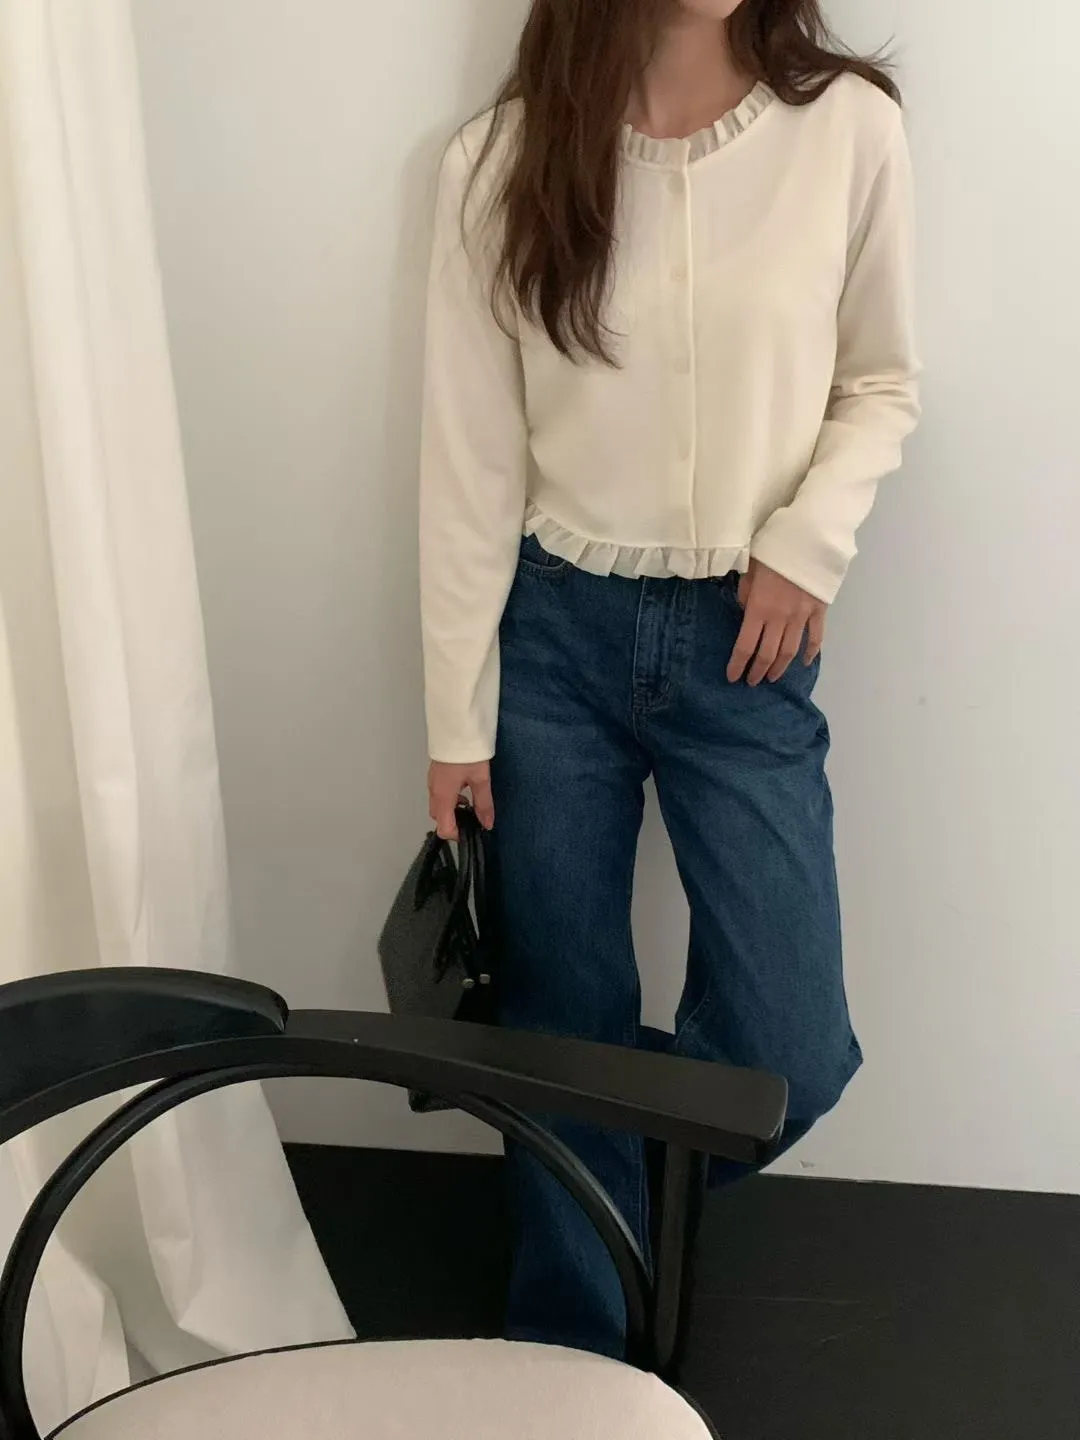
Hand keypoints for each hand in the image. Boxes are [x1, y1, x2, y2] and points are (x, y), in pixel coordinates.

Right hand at [428, 760, 494, 840]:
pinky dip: (450, 798)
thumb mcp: (480, 779)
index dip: (457, 835)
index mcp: (443, 796)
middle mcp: (434, 791)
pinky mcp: (435, 773)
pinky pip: (439, 794)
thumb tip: (487, 824)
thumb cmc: (467, 753)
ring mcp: (433, 781)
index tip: (471, 832)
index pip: (444, 828)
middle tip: (472, 818)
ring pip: (438, 805)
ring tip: (471, 802)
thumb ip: (483, 804)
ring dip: (452, 810)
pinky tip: (464, 789)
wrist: (456, 727)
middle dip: (454, 822)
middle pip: (438, 817)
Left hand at [727, 560, 826, 686]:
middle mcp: (780, 618)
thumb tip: (747, 611)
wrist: (810, 538)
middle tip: (752, 682)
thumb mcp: (749, 568)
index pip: (745, 646)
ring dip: (780, 667)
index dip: (738, 664)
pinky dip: (811, 652)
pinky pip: (816, 637)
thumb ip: (746, 593)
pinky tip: (805, 663)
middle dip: (758, 671)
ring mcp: (802, 616)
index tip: (732, 677)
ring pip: (790, 651)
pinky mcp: (819, 611)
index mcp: (759, 608)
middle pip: (768, 654)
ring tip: (772, 678)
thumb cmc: (774, 549)